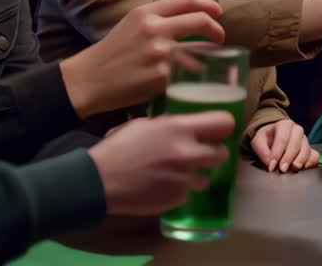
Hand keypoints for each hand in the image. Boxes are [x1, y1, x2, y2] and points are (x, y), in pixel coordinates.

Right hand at [60, 0, 224, 118]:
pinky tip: (189, 80)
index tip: (218, 13)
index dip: (208, 5)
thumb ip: (157, 19)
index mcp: (145, 13)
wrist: (88, 80)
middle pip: (200, 22)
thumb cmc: (111, 53)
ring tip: (205, 63)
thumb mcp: (130, 25)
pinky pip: (187, 74)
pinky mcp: (161, 77)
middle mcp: (154, 29)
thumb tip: (188, 17)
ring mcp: (159, 53)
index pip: (186, 0)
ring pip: (199, 52)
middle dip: (216, 30)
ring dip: (207, 58)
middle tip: (220, 38)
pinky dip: (191, 77)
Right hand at [89, 111, 233, 215]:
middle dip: (213, 154)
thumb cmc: (117, 148)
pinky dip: (179, 190)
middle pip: (222, 153)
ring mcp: (184, 178)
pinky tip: (162, 186)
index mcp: (179, 129)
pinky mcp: (177, 198)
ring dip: (196, 175)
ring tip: (176, 173)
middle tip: (199, 155)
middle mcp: (187, 153)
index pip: (223, 123)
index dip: (222, 127)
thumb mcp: (145, 125)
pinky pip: (188, 193)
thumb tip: (188, 127)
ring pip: (207, 177)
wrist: (97, 181)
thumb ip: (172, 125)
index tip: (217, 131)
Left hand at [251, 119, 318, 172]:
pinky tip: (304, 167)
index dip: (277, 154)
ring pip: (306, 149)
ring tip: (293, 168)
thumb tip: (270, 162)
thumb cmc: (266, 138)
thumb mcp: (258, 141)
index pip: (282, 139)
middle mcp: (297, 130)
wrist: (273, 136)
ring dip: (300, 160)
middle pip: (296, 144)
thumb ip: (262, 151)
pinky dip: (311, 161)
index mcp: (284, 125)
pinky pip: (315, 155)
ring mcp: (304, 139)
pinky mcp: (310, 148)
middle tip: (282, 169)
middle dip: (289, 158)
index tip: (271, 166)